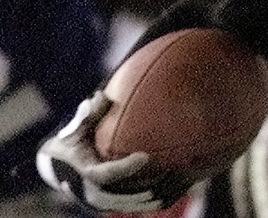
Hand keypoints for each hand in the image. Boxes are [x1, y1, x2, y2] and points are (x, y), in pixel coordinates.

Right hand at [36, 91, 174, 212]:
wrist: (59, 167)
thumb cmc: (73, 142)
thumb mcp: (77, 128)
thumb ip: (89, 115)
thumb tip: (102, 96)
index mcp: (84, 171)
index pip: (106, 174)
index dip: (125, 167)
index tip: (145, 156)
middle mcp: (90, 191)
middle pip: (118, 197)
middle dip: (142, 189)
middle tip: (167, 176)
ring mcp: (99, 201)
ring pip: (125, 205)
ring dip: (148, 201)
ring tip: (172, 189)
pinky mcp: (107, 205)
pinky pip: (128, 207)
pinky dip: (145, 204)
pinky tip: (170, 196)